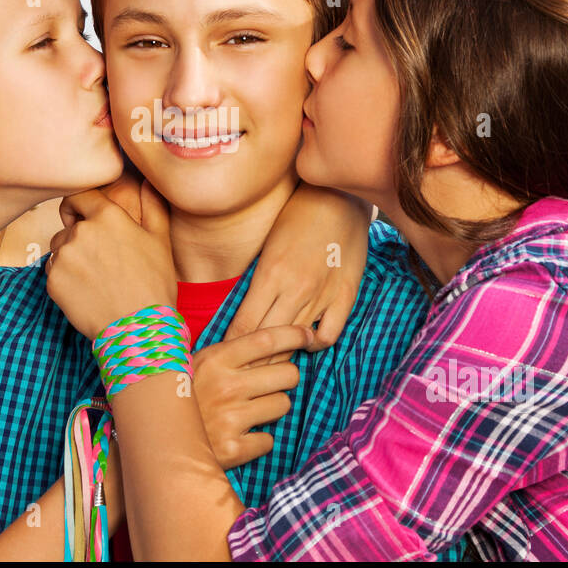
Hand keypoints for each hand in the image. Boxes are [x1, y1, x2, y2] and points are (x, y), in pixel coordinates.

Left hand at [45, 177, 177, 340]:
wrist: (139, 329)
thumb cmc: (154, 284)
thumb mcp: (160, 240)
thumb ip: (152, 205)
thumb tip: (148, 181)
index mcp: (107, 216)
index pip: (78, 196)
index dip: (79, 206)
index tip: (85, 217)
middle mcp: (81, 231)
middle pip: (69, 226)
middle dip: (80, 238)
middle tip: (103, 262)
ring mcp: (64, 256)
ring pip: (60, 250)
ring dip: (72, 259)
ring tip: (96, 279)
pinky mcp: (53, 281)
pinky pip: (54, 272)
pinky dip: (66, 280)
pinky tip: (87, 292)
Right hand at [192, 324, 310, 468]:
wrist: (156, 441)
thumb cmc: (183, 398)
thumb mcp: (198, 365)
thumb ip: (230, 354)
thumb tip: (271, 341)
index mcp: (216, 359)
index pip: (267, 339)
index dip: (294, 334)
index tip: (308, 335)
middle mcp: (226, 385)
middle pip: (287, 373)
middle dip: (285, 378)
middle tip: (268, 385)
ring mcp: (230, 417)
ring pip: (283, 405)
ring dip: (272, 409)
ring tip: (248, 412)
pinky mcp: (233, 448)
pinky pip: (268, 440)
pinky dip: (258, 441)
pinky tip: (240, 436)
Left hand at [224, 183, 370, 354]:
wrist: (338, 197)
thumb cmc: (296, 216)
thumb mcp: (266, 246)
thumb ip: (255, 280)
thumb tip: (239, 312)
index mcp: (270, 275)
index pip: (243, 326)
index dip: (231, 346)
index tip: (222, 356)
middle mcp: (295, 289)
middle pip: (267, 341)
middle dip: (251, 360)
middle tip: (240, 370)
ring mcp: (322, 295)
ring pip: (295, 342)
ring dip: (280, 356)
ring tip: (268, 364)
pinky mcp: (345, 296)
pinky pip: (329, 335)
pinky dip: (316, 344)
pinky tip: (307, 341)